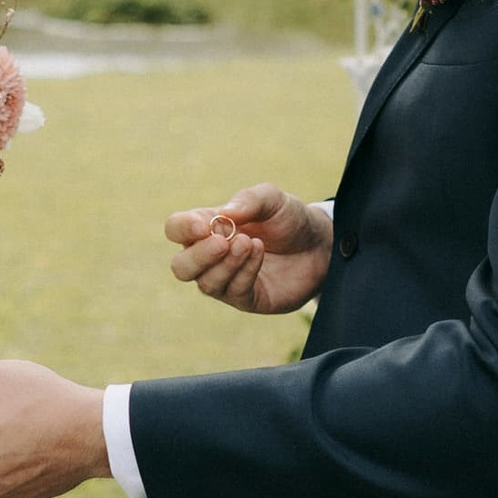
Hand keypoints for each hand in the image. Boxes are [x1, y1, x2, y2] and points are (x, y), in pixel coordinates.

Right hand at [164, 183, 330, 314]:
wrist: (320, 245)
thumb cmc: (288, 220)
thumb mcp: (272, 199)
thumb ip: (249, 200)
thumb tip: (224, 214)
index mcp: (207, 227)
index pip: (176, 229)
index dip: (182, 228)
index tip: (203, 225)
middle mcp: (210, 257)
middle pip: (181, 266)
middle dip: (198, 256)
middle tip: (223, 242)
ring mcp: (227, 280)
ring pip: (205, 283)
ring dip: (226, 264)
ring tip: (250, 243)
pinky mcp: (246, 298)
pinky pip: (234, 291)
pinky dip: (245, 271)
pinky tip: (258, 252)